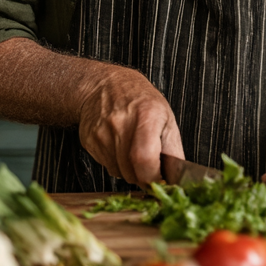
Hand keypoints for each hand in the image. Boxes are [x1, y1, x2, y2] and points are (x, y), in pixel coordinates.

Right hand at [76, 66, 184, 185]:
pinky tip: (120, 147)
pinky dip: (117, 164)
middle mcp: (121, 123)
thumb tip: (176, 178)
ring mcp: (101, 132)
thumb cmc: (141, 102)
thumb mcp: (166, 118)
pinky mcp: (89, 140)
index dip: (152, 176)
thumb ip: (173, 149)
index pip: (144, 158)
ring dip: (130, 171)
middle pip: (131, 171)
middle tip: (149, 167)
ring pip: (118, 172)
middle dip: (143, 177)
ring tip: (134, 151)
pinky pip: (106, 166)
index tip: (160, 180)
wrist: (105, 86)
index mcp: (146, 115)